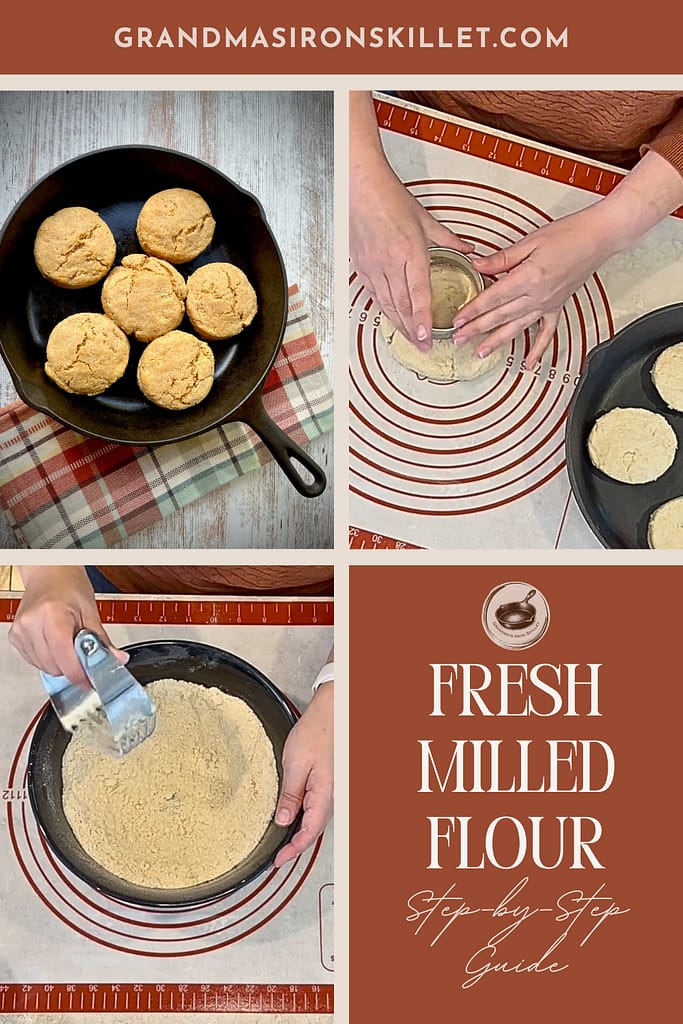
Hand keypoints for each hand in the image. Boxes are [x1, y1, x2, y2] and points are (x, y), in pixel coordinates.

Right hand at [9, 566, 127, 687]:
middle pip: (55, 667)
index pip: (65, 659)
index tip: (90, 680)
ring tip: (68, 642)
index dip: (80, 674)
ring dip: (60, 664)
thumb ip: (102, 640)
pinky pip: (34, 661)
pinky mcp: (16, 637)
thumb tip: (116, 659)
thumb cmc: (69, 587)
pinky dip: (48, 659)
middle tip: (82, 653)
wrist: (50, 574)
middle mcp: (32, 624)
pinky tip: (55, 643)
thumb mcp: (91, 612)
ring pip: (44, 668)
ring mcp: (21, 631)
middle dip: (72, 667)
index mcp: (53, 615)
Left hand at [274, 680, 332, 866]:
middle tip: (278, 856)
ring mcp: (332, 790)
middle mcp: (332, 796)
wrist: (332, 712)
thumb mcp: (296, 763)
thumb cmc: (317, 732)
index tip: (278, 861)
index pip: (309, 833)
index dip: (292, 850)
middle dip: (296, 846)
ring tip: (283, 842)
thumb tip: (283, 821)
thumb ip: (290, 794)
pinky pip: (318, 807)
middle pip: (314, 830)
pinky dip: (305, 817)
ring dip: (301, 832)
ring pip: (316, 819)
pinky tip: (293, 817)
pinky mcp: (329, 783)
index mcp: (324, 795)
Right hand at [351, 165, 472, 350]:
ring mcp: (373, 267)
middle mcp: (390, 263)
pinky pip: (375, 296)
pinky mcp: (362, 268)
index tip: (427, 336)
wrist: (359, 189)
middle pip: (402, 305)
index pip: (418, 293)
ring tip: (412, 340)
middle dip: (414, 330)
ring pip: (388, 305)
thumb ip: (449, 240)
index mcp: (409, 251)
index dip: (422, 318)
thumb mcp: (425, 219)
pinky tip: (393, 319)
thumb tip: (469, 250)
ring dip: (400, 325)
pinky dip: (385, 311)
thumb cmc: (390, 199)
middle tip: (424, 347)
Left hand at [451, 207, 613, 365]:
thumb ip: (502, 258)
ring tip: (480, 352)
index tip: (458, 319)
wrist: (598, 237)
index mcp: (528, 277)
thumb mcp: (530, 242)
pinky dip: (538, 349)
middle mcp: (538, 295)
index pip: (493, 298)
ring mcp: (548, 304)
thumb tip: (477, 265)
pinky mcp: (558, 306)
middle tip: (458, 339)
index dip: (473, 310)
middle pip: (501, 316)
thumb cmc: (568, 234)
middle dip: (477, 329)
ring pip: (517, 327)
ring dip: (497, 341)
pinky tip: (528, 363)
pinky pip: (547, 333)